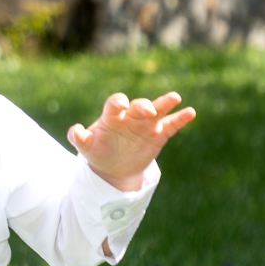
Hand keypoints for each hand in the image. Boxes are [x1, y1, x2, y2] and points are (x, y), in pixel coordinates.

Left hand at [68, 91, 195, 191]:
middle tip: (148, 110)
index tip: (122, 105)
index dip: (119, 102)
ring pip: (158, 110)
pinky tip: (190, 112)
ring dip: (166, 103)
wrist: (113, 167)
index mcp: (112, 116)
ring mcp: (146, 124)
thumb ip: (79, 138)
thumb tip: (74, 130)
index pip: (115, 103)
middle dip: (143, 106)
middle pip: (138, 105)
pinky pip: (171, 125)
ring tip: (175, 97)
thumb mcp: (87, 148)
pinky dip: (180, 118)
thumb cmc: (98, 151)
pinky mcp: (158, 135)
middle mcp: (131, 116)